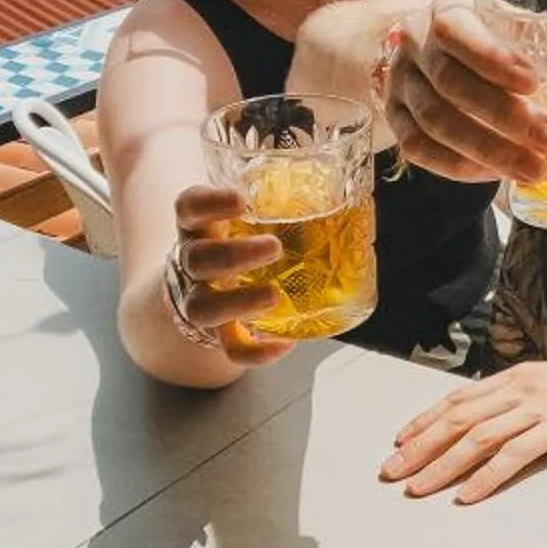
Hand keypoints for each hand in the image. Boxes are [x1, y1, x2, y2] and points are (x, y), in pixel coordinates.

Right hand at [167, 182, 295, 367]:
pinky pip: (229, 348)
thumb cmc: (238, 238)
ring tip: (273, 296)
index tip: (241, 200)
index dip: (210, 202)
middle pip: (198, 259)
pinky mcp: (216, 332)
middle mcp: (193, 260)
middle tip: (274, 247)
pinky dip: (254, 352)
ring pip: (202, 308)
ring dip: (238, 303)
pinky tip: (283, 345)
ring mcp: (199, 298)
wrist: (204, 282)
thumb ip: (285, 203)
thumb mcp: (248, 215)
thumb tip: (356, 195)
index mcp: (200, 225)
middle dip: (233, 254)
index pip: (190, 206)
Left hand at [379, 354, 546, 504]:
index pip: (459, 399)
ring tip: (418, 488)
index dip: (425, 420)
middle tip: (392, 471)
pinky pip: (515, 455)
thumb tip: (489, 417)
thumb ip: (520, 398)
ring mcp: (540, 407)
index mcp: (516, 377)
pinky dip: (487, 477)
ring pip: (479, 437)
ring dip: (443, 465)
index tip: (399, 442)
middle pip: (459, 418)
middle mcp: (521, 388)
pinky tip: (467, 494)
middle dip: (421, 446)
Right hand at [381, 0, 546, 187]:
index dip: (491, 56)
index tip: (535, 82)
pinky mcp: (395, 118)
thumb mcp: (520, 19)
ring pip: (435, 122)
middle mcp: (416, 44)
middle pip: (450, 83)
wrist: (432, 45)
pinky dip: (458, 166)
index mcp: (448, 9)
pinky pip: (419, 149)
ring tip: (536, 169)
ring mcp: (400, 83)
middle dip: (505, 117)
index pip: (457, 30)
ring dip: (488, 151)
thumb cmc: (489, 32)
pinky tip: (496, 176)